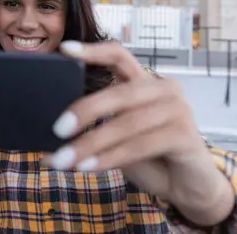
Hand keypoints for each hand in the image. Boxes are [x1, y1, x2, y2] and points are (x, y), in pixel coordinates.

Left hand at [48, 40, 234, 225]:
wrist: (188, 187)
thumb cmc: (150, 157)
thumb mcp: (115, 139)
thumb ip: (91, 131)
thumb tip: (48, 142)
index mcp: (144, 81)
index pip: (119, 55)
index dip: (93, 51)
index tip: (64, 49)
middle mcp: (163, 88)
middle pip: (119, 92)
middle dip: (85, 110)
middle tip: (57, 129)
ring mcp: (178, 109)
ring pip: (128, 122)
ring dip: (92, 143)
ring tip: (65, 159)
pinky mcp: (186, 135)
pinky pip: (141, 144)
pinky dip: (111, 157)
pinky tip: (90, 167)